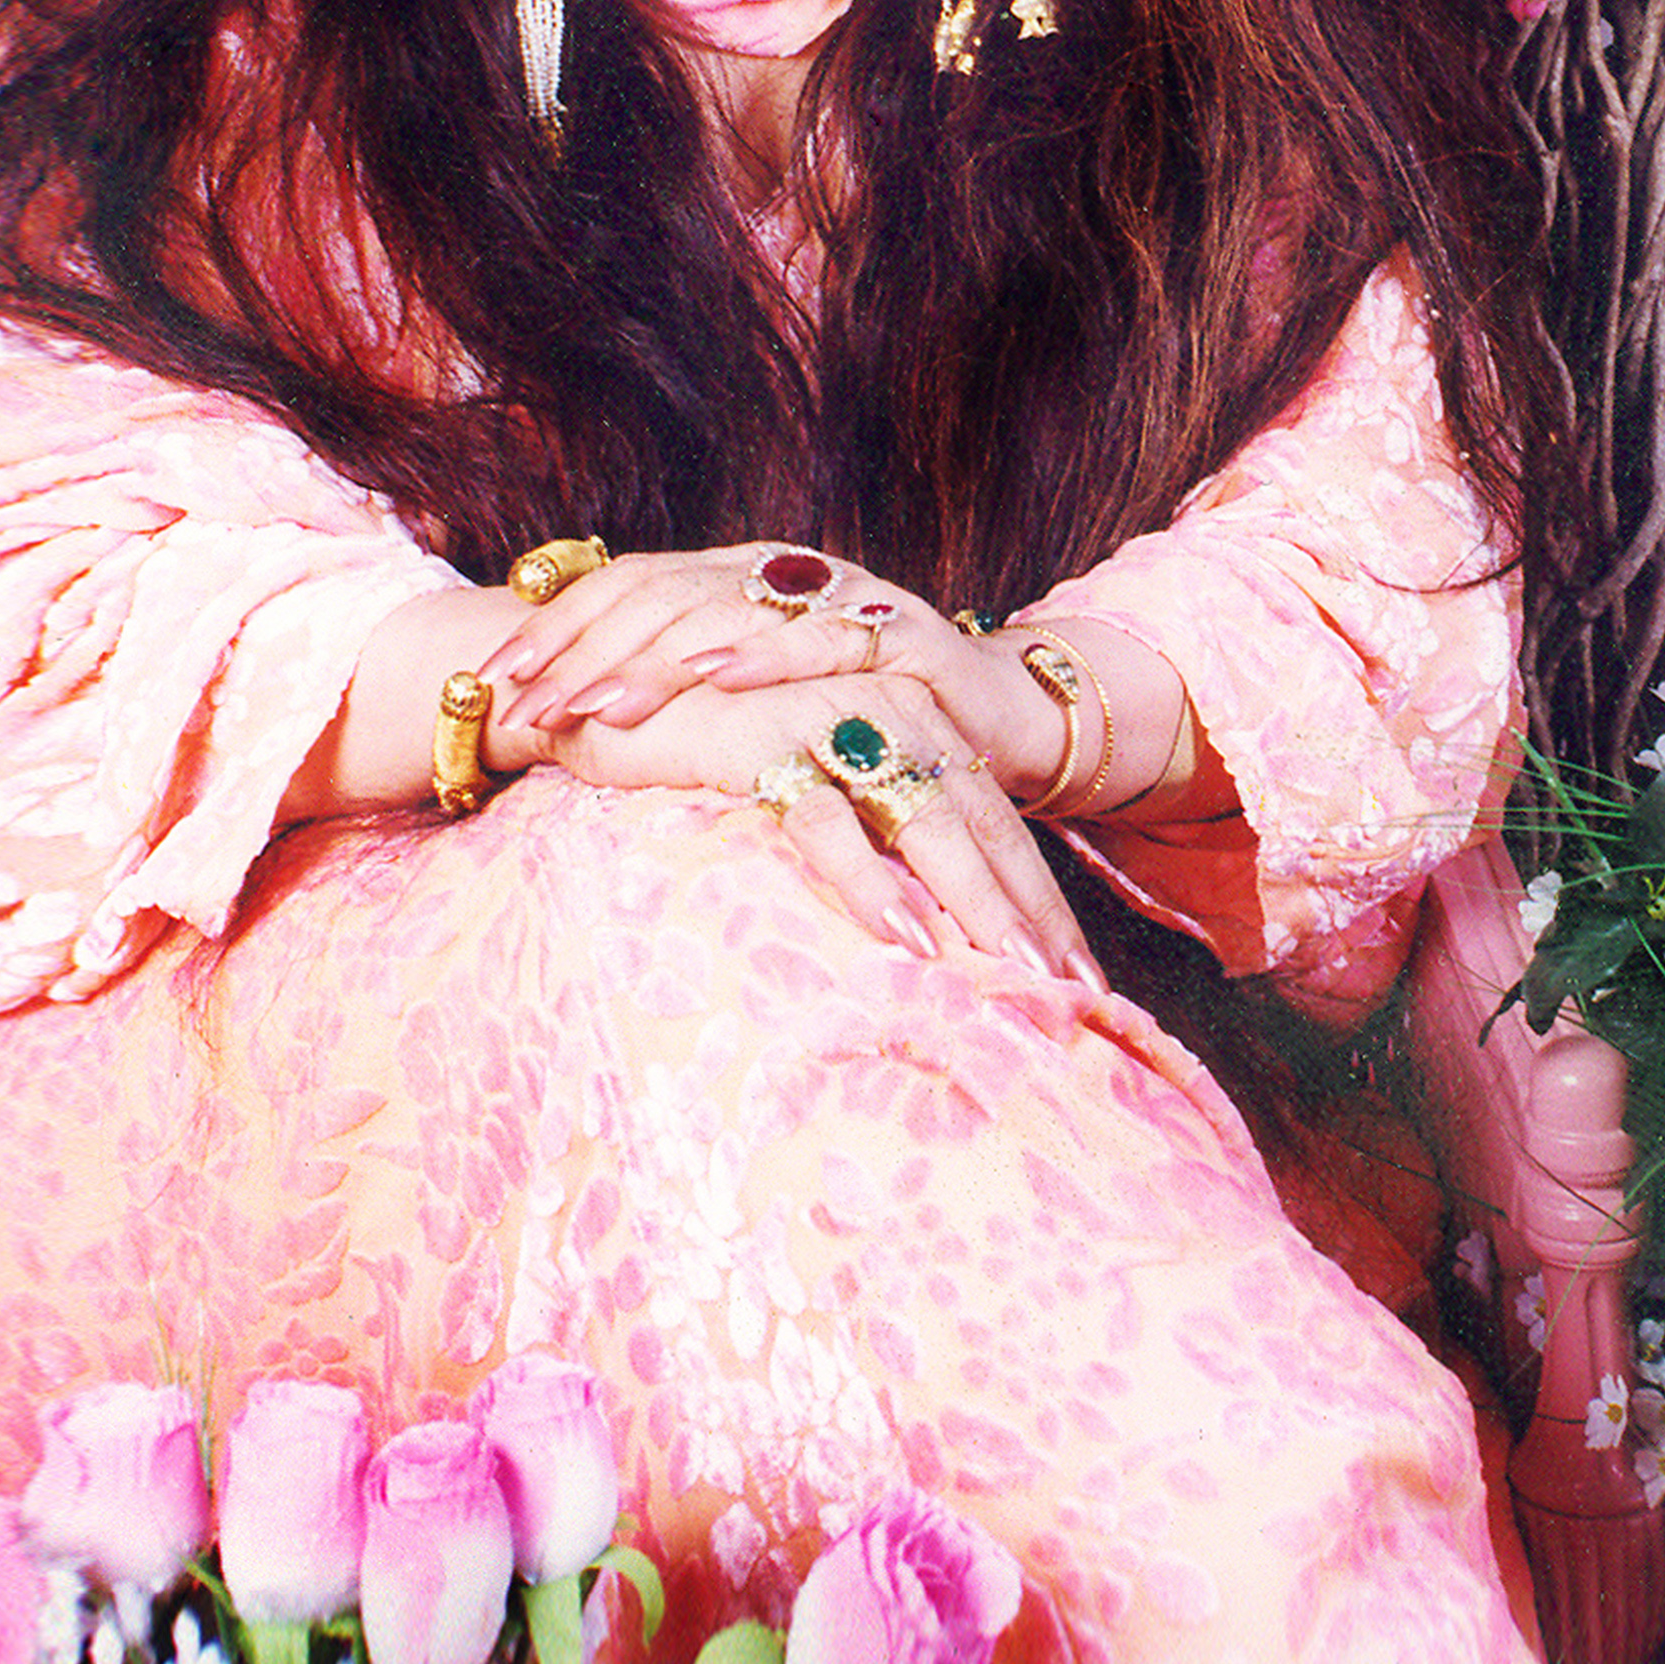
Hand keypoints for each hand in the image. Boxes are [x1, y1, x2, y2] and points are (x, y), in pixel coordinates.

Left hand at [491, 545, 1062, 801]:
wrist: (1007, 720)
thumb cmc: (869, 722)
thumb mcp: (762, 709)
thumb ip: (682, 697)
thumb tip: (564, 720)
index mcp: (740, 577)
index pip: (630, 583)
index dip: (560, 625)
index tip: (495, 679)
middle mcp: (786, 573)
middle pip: (664, 593)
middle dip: (587, 652)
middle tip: (526, 707)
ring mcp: (846, 596)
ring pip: (731, 612)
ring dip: (653, 663)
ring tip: (592, 709)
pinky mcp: (906, 635)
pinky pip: (828, 636)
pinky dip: (767, 654)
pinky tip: (715, 676)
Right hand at [528, 667, 1104, 991]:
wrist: (587, 676)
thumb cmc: (700, 738)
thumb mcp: (800, 773)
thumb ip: (862, 818)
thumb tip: (924, 917)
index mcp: (898, 712)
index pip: (986, 805)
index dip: (1034, 888)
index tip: (1077, 973)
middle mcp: (874, 702)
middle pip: (974, 810)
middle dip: (1026, 904)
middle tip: (1072, 988)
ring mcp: (821, 709)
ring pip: (921, 812)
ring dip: (973, 897)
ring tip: (1014, 973)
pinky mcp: (757, 730)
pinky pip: (827, 816)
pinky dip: (869, 878)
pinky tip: (905, 936)